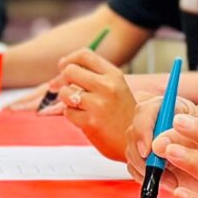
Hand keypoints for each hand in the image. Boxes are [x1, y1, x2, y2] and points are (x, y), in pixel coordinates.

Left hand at [49, 46, 140, 160]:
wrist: (138, 141)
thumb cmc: (124, 115)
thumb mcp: (117, 88)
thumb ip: (95, 76)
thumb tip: (63, 65)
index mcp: (114, 75)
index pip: (85, 56)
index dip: (69, 60)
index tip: (62, 67)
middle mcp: (107, 87)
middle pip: (70, 71)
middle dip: (61, 80)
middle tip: (60, 88)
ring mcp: (98, 105)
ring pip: (65, 92)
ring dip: (66, 99)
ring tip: (77, 105)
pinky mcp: (90, 122)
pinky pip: (68, 112)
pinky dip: (71, 115)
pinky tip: (83, 118)